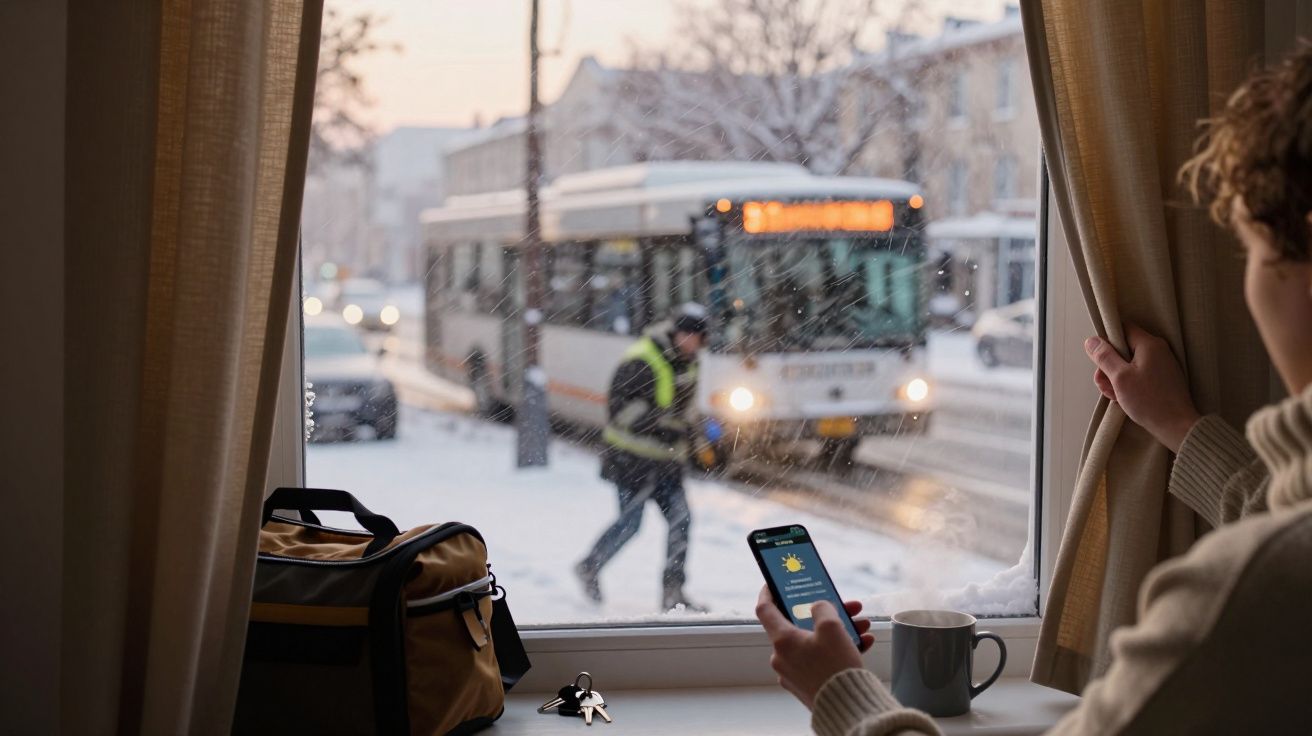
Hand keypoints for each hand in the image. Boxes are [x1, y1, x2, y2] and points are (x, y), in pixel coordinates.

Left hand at [755, 586, 873, 708]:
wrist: (848, 708)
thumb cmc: (835, 667)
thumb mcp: (831, 627)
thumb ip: (822, 609)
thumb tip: (817, 608)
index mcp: (782, 640)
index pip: (765, 609)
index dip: (769, 592)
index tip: (773, 583)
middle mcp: (783, 657)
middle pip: (799, 625)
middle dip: (825, 614)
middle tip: (844, 606)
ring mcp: (794, 672)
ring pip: (814, 642)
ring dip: (837, 631)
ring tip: (861, 626)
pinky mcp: (807, 684)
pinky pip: (820, 659)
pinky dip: (838, 649)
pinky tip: (862, 642)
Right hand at [1084, 324, 1200, 451]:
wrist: (1176, 426)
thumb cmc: (1149, 401)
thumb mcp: (1120, 377)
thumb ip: (1104, 356)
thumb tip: (1092, 341)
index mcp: (1149, 344)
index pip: (1123, 328)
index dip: (1107, 341)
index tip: (1099, 358)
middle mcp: (1158, 350)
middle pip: (1124, 348)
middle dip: (1109, 366)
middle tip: (1104, 384)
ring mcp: (1162, 364)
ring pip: (1129, 363)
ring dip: (1116, 378)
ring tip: (1114, 395)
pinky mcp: (1162, 378)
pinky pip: (1139, 374)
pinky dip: (1128, 384)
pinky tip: (1123, 398)